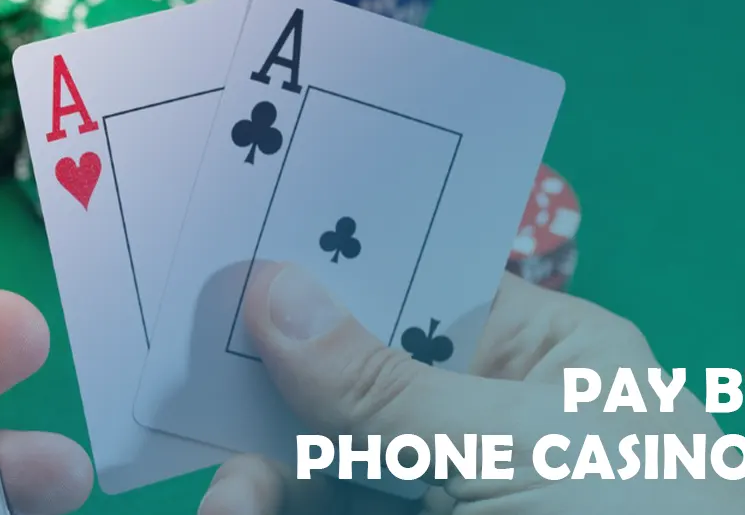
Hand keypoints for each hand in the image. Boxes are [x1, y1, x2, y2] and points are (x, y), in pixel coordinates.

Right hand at [199, 262, 744, 514]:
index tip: (239, 255)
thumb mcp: (516, 448)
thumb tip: (274, 288)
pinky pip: (316, 509)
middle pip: (349, 373)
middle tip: (194, 381)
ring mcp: (436, 492)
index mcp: (550, 358)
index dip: (336, 270)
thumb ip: (385, 383)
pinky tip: (237, 511)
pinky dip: (270, 509)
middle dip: (271, 385)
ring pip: (316, 458)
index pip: (423, 287)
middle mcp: (482, 419)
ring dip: (258, 473)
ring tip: (230, 502)